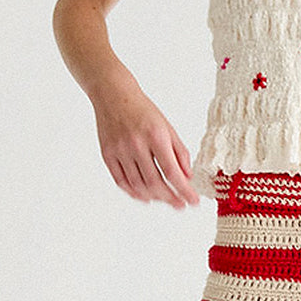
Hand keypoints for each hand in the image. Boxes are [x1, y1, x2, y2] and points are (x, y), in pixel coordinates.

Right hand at [88, 65, 199, 208]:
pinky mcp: (107, 155)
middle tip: (180, 205)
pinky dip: (134, 193)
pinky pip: (121, 181)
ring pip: (138, 185)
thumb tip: (187, 177)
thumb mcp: (167, 127)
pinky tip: (145, 197)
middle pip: (155, 182)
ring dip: (153, 197)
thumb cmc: (143, 110)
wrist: (113, 95)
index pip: (172, 172)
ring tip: (165, 199)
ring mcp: (120, 151)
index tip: (193, 201)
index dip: (184, 190)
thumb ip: (179, 152)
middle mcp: (136, 145)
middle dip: (170, 198)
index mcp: (155, 136)